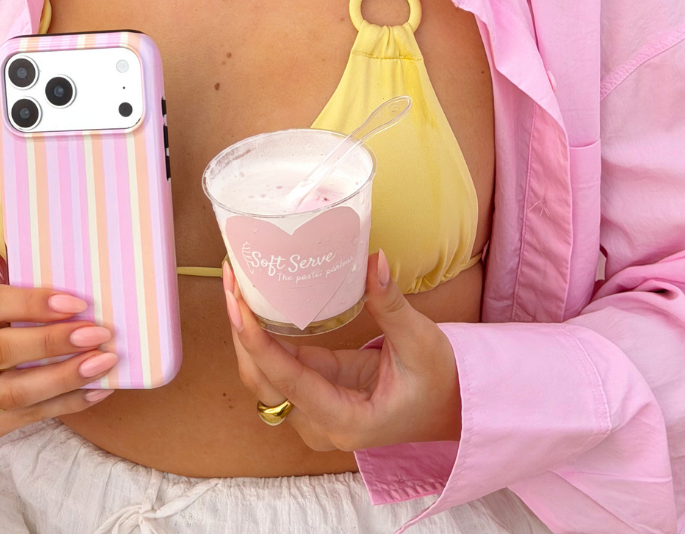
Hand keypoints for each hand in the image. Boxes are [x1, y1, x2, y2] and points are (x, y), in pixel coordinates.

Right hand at [0, 284, 117, 437]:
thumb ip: (17, 300)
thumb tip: (77, 305)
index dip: (32, 303)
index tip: (76, 303)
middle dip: (52, 343)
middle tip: (96, 334)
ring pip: (13, 393)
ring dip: (64, 378)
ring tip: (102, 363)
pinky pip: (26, 417)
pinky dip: (66, 403)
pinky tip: (95, 389)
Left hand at [224, 252, 461, 451]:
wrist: (453, 406)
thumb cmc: (441, 382)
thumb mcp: (421, 342)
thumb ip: (391, 306)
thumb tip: (373, 261)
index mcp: (346, 421)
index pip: (288, 381)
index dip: (257, 343)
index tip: (237, 306)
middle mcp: (321, 423)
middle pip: (264, 381)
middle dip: (241, 332)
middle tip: (231, 280)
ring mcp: (315, 410)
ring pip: (265, 375)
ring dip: (246, 332)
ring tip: (235, 283)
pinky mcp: (315, 389)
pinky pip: (279, 365)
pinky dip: (263, 334)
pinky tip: (253, 300)